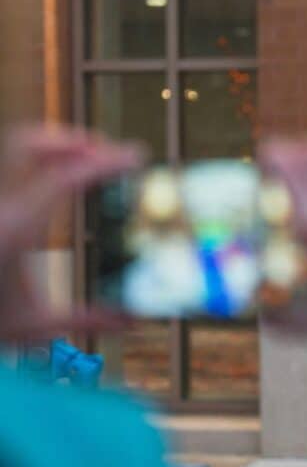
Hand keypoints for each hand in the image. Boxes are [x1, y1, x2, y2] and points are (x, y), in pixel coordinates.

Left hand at [0, 125, 140, 341]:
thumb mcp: (35, 326)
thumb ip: (88, 319)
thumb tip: (134, 320)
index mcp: (14, 230)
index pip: (64, 178)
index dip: (104, 162)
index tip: (134, 156)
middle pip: (31, 144)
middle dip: (73, 140)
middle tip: (107, 151)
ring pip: (14, 148)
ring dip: (53, 146)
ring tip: (86, 159)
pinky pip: (10, 171)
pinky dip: (37, 163)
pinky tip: (58, 179)